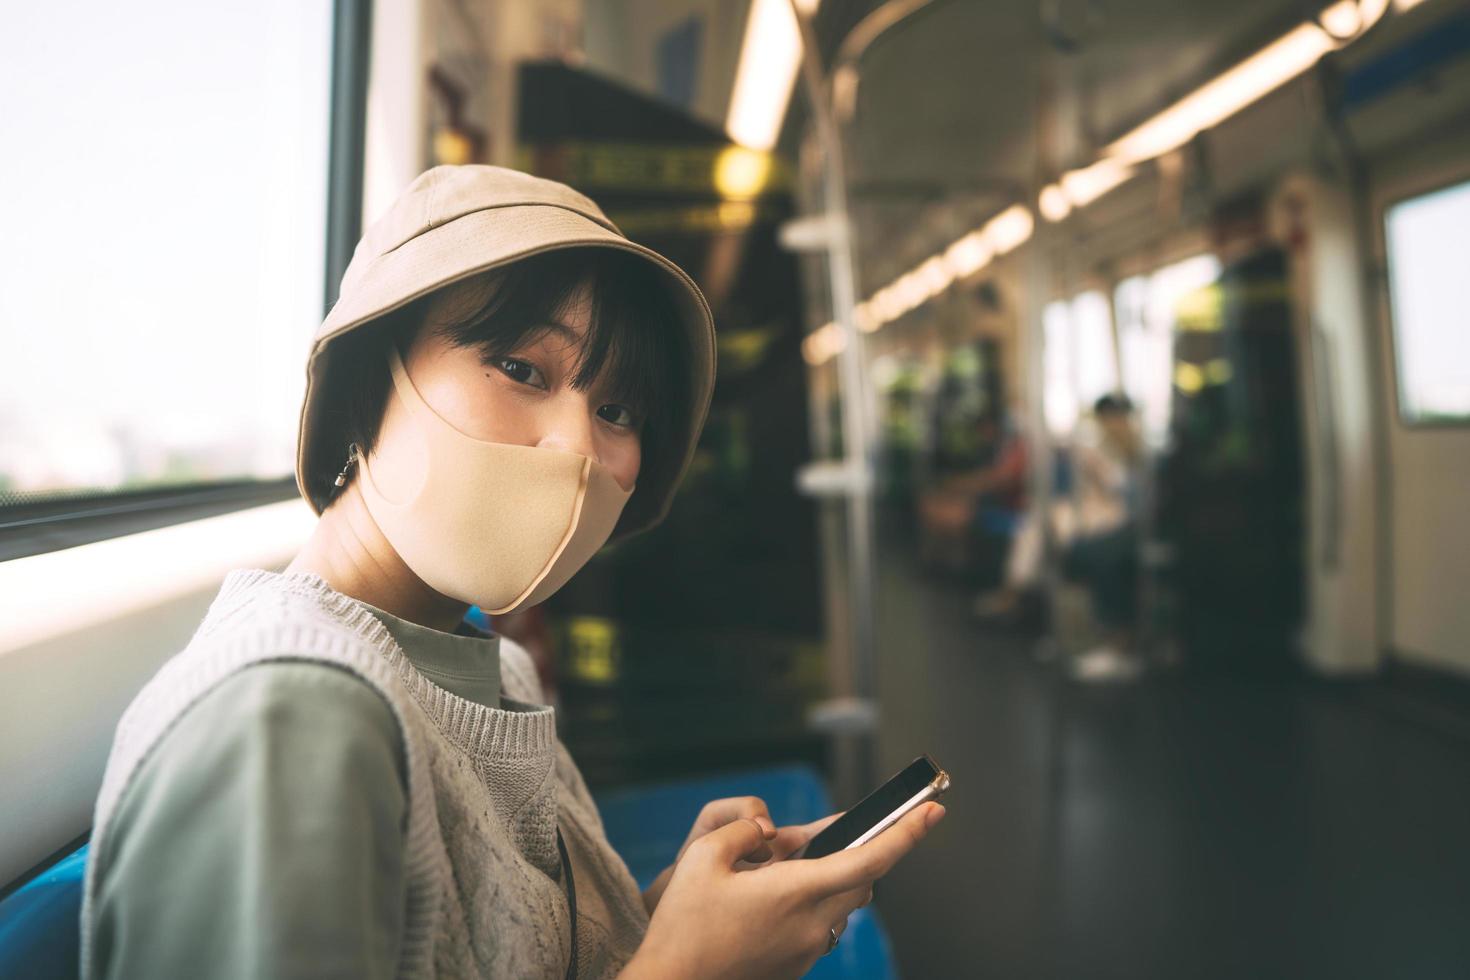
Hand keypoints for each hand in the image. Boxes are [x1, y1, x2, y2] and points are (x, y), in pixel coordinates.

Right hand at [625, 802, 944, 979]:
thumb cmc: (683, 924)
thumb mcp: (704, 855)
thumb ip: (743, 830)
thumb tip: (766, 834)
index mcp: (797, 893)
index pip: (870, 859)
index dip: (906, 833)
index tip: (932, 811)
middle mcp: (812, 925)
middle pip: (863, 881)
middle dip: (864, 852)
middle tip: (842, 833)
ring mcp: (806, 951)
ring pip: (842, 905)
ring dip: (833, 879)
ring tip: (787, 868)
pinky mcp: (795, 967)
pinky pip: (819, 927)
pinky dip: (811, 904)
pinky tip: (772, 899)